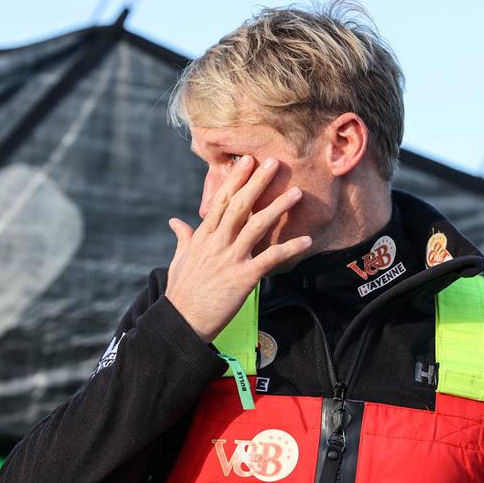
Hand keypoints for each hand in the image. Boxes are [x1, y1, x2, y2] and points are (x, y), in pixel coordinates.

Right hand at [165, 155, 311, 342]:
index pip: (220, 201)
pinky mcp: (243, 277)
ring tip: (296, 193)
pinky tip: (307, 240)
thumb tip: (176, 222)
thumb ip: (183, 238)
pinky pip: (270, 258)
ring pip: (257, 226)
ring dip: (278, 208)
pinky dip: (290, 248)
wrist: (182, 321)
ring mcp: (230, 259)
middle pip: (239, 206)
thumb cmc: (181, 291)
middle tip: (273, 163)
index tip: (247, 161)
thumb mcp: (179, 260)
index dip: (235, 180)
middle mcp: (217, 243)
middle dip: (257, 183)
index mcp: (203, 237)